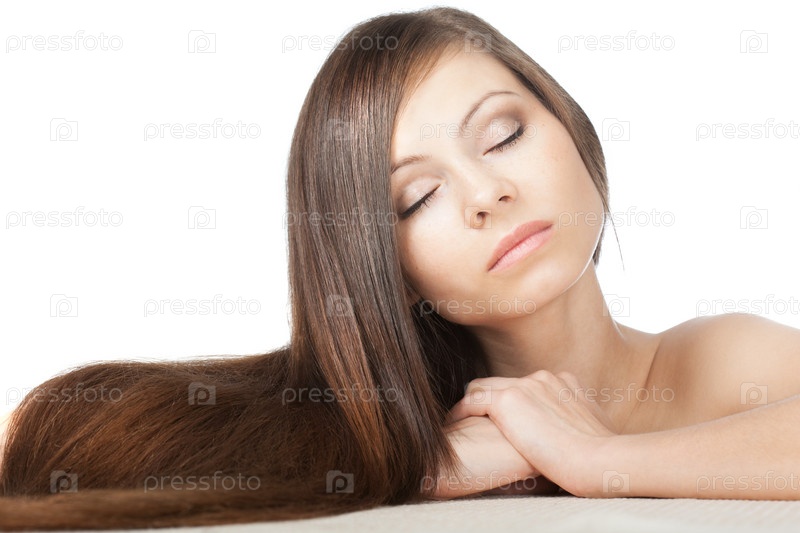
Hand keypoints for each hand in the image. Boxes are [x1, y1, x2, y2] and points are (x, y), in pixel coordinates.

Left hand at [445, 370, 619, 496]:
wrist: (597, 458)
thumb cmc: (601, 456)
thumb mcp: (594, 431)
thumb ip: (578, 426)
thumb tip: (577, 438)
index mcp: (564, 382)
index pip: (528, 385)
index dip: (513, 401)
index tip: (505, 419)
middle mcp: (544, 378)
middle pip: (504, 382)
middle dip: (490, 400)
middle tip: (475, 419)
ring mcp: (525, 385)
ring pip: (484, 387)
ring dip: (471, 405)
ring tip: (459, 421)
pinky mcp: (508, 399)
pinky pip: (472, 401)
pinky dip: (460, 412)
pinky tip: (454, 424)